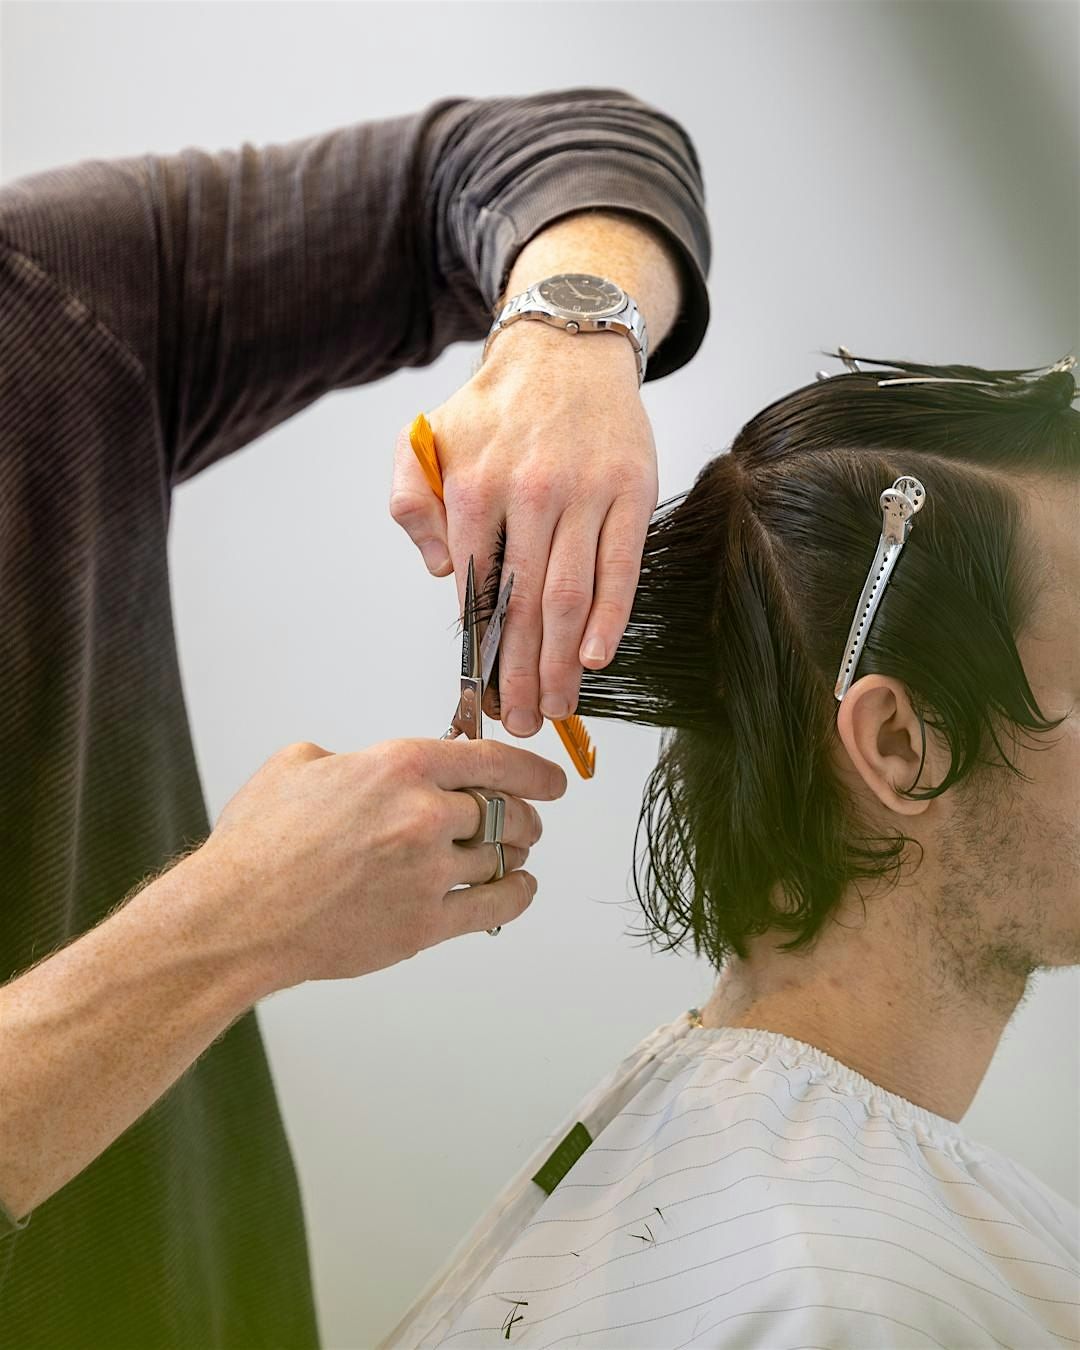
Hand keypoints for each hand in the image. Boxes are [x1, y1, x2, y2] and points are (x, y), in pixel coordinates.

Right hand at [186, 737, 566, 990]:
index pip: (490, 759)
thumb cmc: (257, 846)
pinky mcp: (425, 923)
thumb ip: (346, 759)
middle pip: (505, 809)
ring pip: (504, 855)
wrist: (237, 916)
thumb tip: (363, 767)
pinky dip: (517, 894)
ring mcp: (428, 871)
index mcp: (398, 767)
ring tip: (516, 854)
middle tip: (525, 819)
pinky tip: (517, 889)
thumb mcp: (296, 766)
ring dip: (518, 852)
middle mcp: (423, 814)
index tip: (551, 779)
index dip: (532, 769)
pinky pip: (496, 905)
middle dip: (523, 814)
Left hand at [389, 321, 657, 735]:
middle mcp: (527, 492)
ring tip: (560, 706)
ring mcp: (583, 492)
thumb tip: (444, 572)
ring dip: (564, 661)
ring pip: (570, 595)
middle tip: (525, 722)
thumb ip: (411, 503)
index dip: (481, 652)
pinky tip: (599, 656)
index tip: (486, 696)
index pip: (475, 590)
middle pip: (524, 606)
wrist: (566, 350)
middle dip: (524, 675)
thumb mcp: (426, 440)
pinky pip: (621, 565)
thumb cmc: (496, 409)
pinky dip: (612, 617)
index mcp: (472, 488)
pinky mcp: (630, 490)